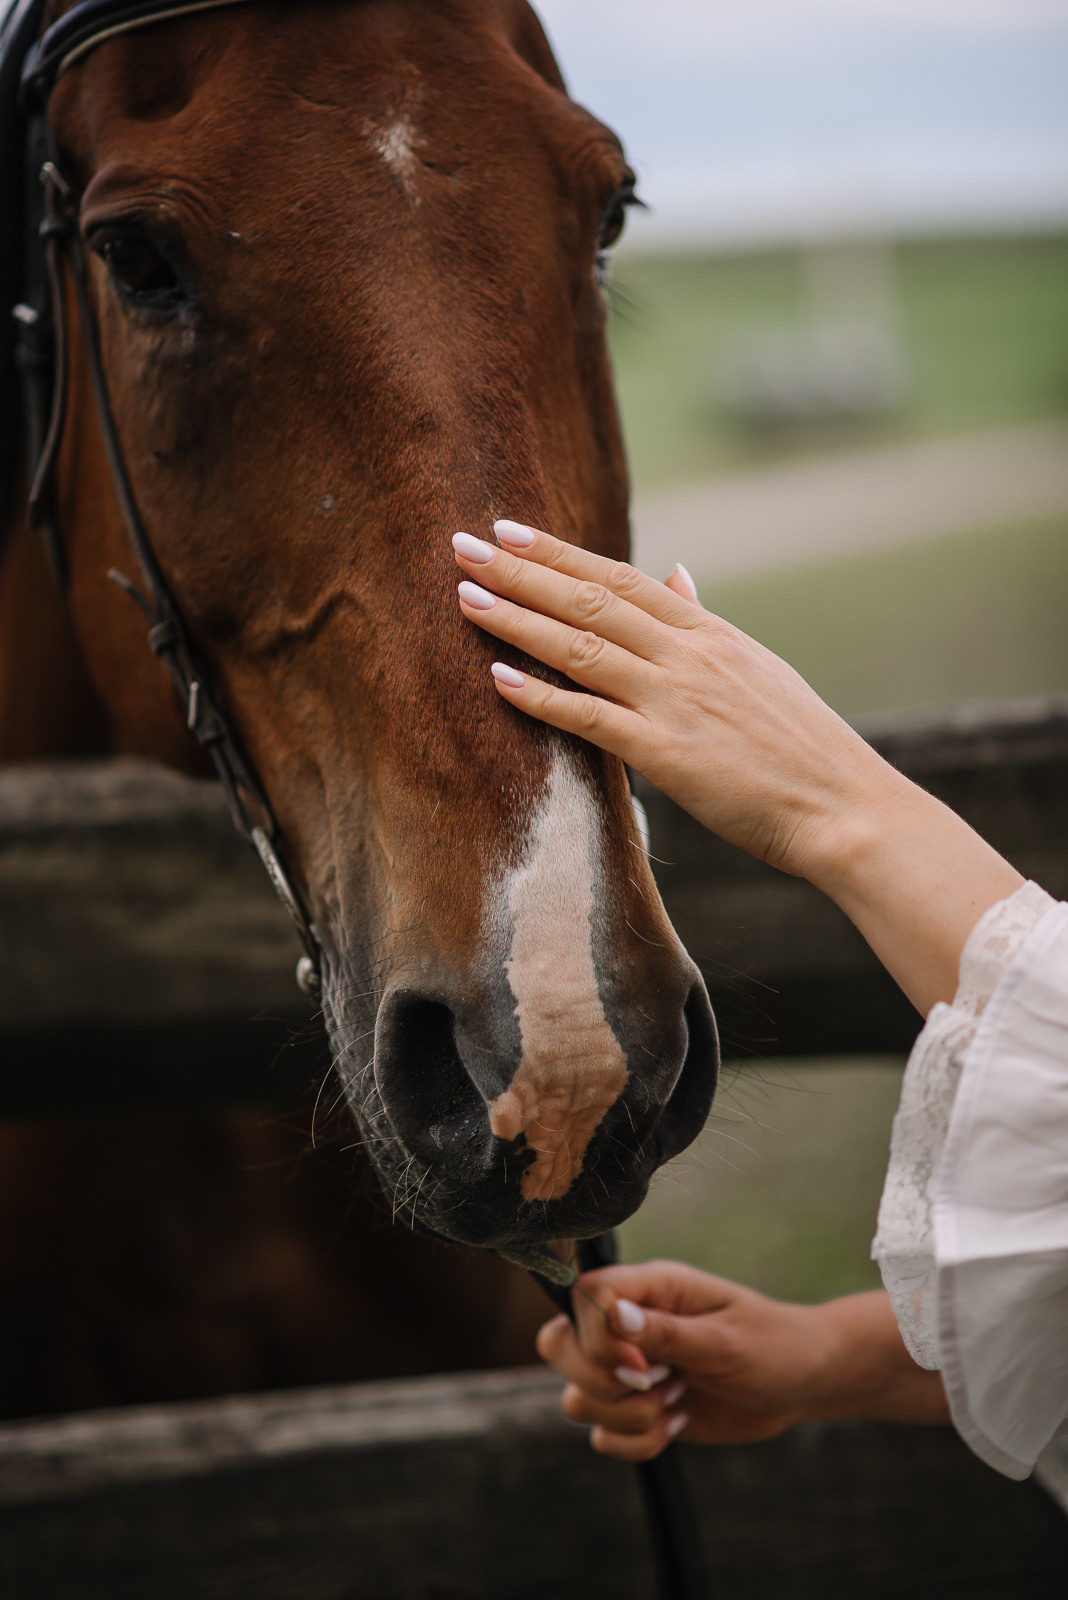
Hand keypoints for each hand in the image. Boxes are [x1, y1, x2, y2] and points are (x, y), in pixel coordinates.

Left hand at [453, 520, 879, 881]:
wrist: (844, 804)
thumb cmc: (802, 746)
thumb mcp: (757, 666)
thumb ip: (705, 623)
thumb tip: (678, 575)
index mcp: (710, 633)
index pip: (621, 579)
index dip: (560, 554)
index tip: (509, 531)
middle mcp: (688, 656)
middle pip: (590, 601)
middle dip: (522, 572)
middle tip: (463, 546)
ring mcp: (676, 701)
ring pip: (582, 648)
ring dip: (518, 621)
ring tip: (466, 597)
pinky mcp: (667, 754)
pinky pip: (590, 717)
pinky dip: (541, 696)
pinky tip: (497, 677)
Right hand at [536, 1262, 949, 1462]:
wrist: (802, 1383)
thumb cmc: (773, 1346)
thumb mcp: (726, 1340)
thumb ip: (667, 1331)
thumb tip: (614, 1315)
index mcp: (651, 1288)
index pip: (584, 1296)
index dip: (597, 1337)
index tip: (643, 1363)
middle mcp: (629, 1324)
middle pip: (558, 1345)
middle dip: (600, 1381)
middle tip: (655, 1382)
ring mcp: (628, 1367)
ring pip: (576, 1396)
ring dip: (627, 1415)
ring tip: (676, 1401)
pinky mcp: (637, 1408)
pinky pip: (603, 1436)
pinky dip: (637, 1443)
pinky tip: (679, 1425)